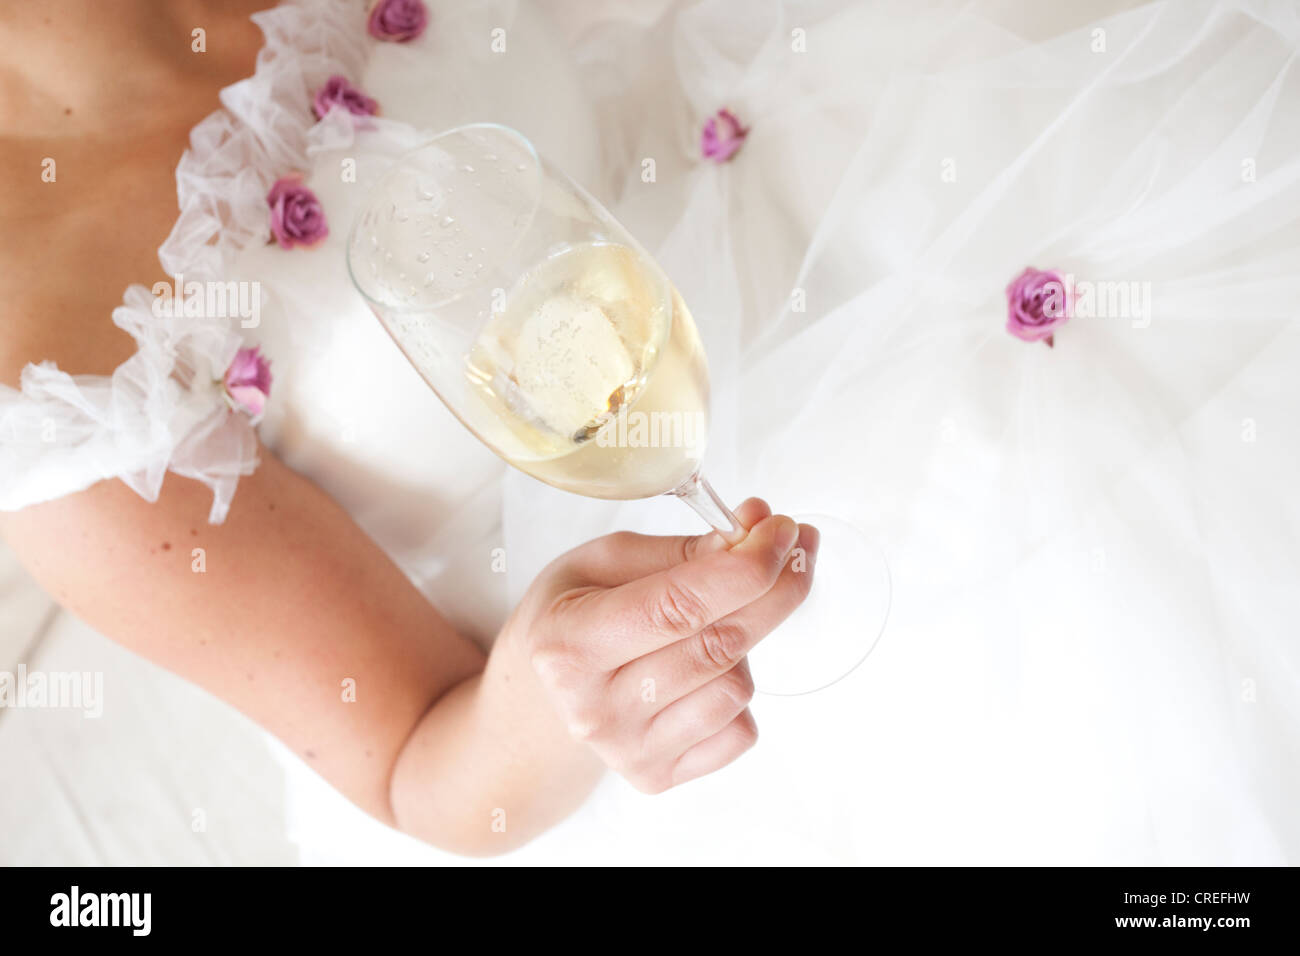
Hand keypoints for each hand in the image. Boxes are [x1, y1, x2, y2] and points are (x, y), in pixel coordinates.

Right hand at [515, 499, 817, 793]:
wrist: (537, 700)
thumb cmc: (572, 616)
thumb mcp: (602, 563)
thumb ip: (681, 550)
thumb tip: (756, 530)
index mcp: (569, 645)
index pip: (678, 607)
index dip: (744, 568)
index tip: (782, 530)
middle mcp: (595, 709)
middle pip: (718, 644)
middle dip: (773, 588)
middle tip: (796, 547)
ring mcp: (627, 752)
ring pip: (736, 687)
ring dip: (744, 642)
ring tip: (711, 623)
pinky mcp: (657, 778)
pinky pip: (739, 731)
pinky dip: (736, 693)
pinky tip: (704, 672)